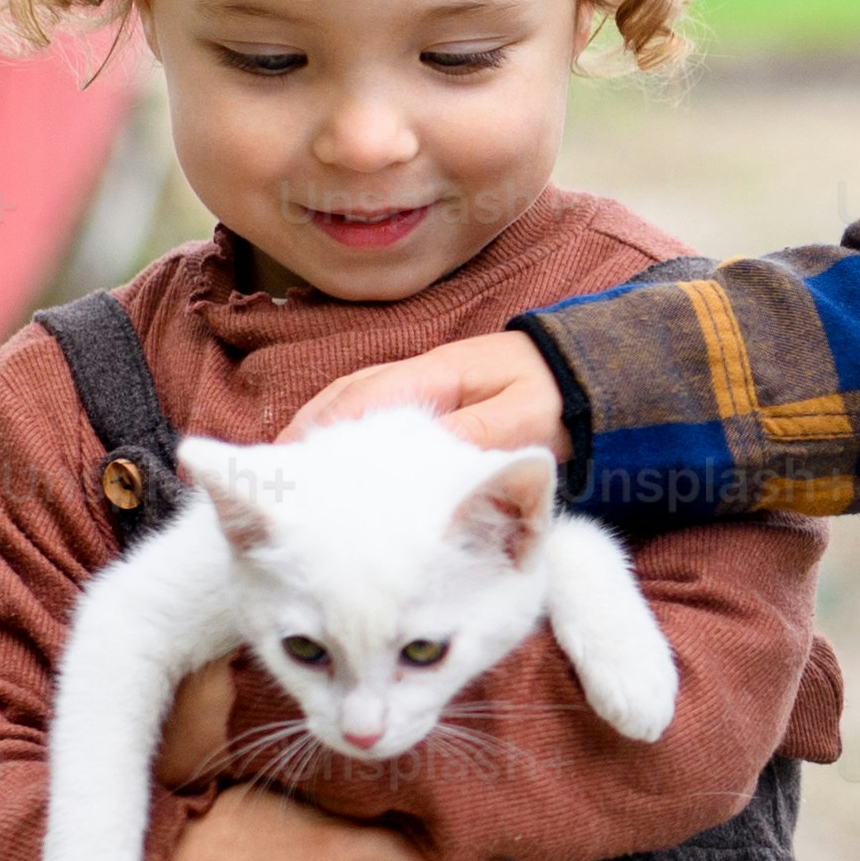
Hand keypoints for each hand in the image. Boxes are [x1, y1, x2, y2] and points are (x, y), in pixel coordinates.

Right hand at [304, 330, 565, 459]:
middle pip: (338, 404)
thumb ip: (476, 436)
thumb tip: (427, 462)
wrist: (587, 379)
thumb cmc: (556, 397)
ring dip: (314, 442)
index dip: (318, 432)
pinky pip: (368, 424)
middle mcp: (411, 379)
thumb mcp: (523, 418)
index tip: (287, 468)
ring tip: (286, 485)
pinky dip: (339, 445)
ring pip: (346, 413)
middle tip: (272, 486)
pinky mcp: (423, 412)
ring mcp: (414, 394)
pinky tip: (327, 478)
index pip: (359, 400)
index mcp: (430, 375)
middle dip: (302, 440)